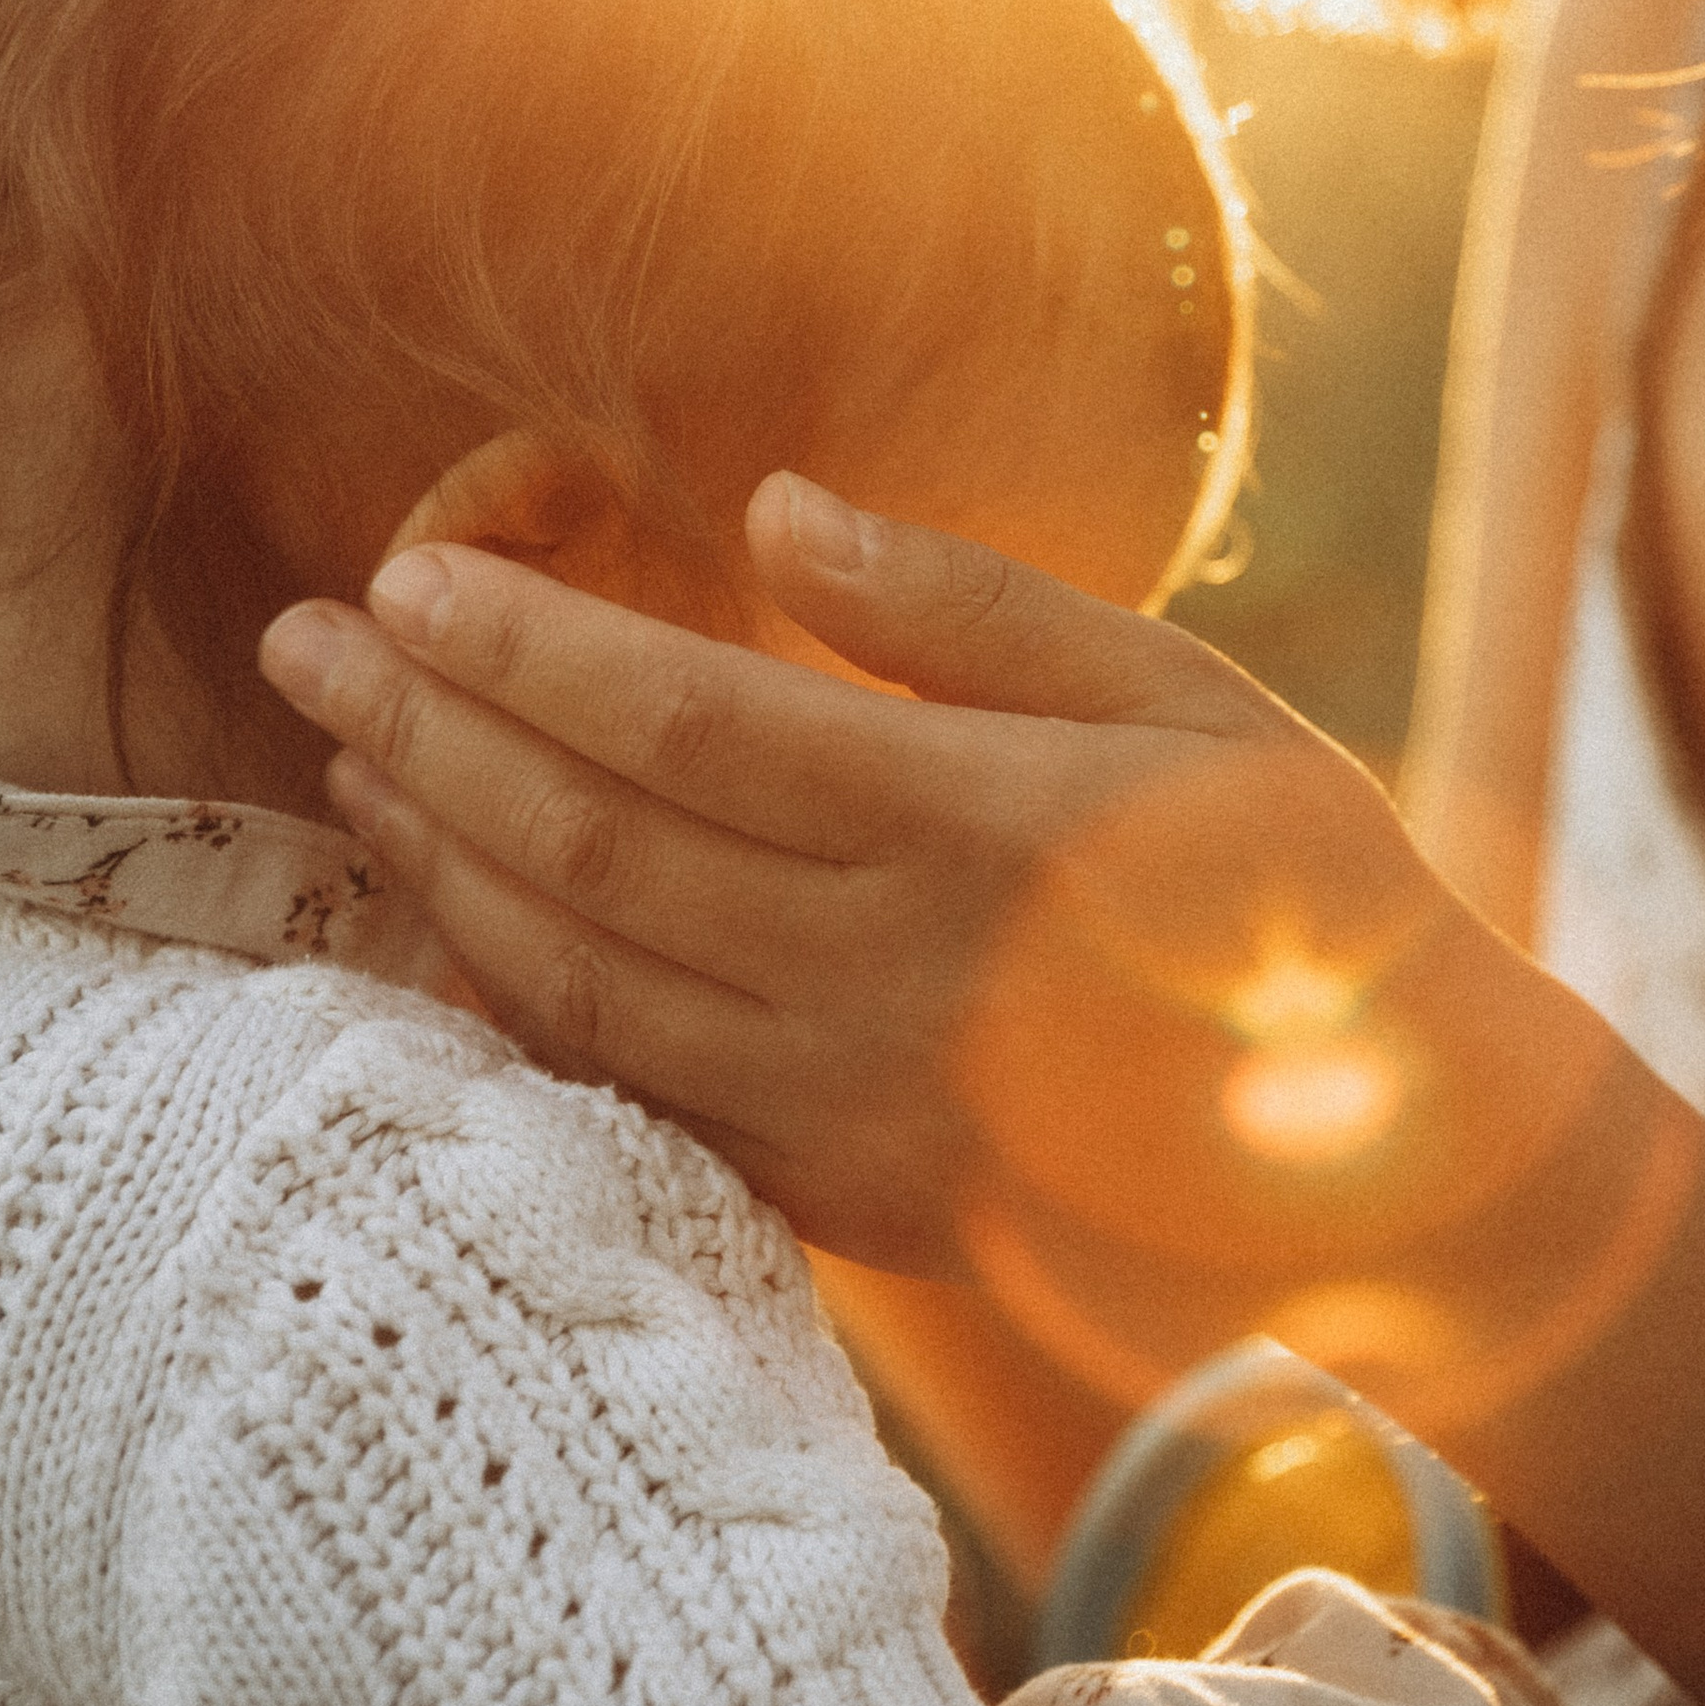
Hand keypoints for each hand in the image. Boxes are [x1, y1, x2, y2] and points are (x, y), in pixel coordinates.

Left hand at [257, 477, 1572, 1354]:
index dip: (523, 650)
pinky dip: (514, 1006)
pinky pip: (633, 1095)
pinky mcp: (846, 1198)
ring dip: (442, 861)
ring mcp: (856, 1108)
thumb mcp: (1181, 693)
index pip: (684, 722)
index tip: (408, 580)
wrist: (1400, 1164)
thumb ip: (969, 608)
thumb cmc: (1296, 881)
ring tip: (348, 758)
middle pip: (594, 844)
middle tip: (304, 644)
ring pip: (583, 979)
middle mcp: (890, 977)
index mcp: (974, 826)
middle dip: (429, 733)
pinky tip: (444, 925)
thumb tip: (775, 507)